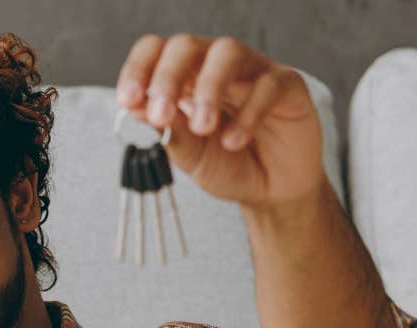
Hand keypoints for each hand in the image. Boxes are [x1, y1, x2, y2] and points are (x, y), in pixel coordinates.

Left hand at [115, 34, 325, 209]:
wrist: (270, 192)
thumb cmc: (228, 166)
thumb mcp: (190, 155)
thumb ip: (169, 132)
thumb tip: (136, 108)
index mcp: (185, 79)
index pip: (156, 52)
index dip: (139, 69)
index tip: (128, 100)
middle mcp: (216, 68)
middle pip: (187, 45)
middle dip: (167, 77)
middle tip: (160, 115)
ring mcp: (253, 72)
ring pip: (228, 52)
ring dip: (208, 88)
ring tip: (202, 128)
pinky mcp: (287, 85)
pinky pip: (268, 84)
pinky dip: (248, 114)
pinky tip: (234, 141)